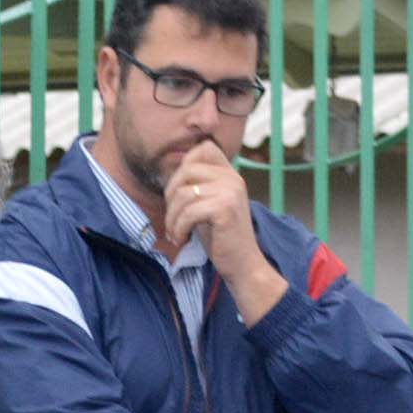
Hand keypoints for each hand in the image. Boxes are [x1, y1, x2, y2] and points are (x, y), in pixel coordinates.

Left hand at [161, 142, 283, 318]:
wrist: (243, 265)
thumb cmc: (221, 237)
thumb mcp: (208, 205)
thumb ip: (196, 186)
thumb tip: (169, 173)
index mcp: (230, 174)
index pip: (203, 148)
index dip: (184, 165)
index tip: (179, 194)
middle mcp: (233, 178)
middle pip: (186, 170)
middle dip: (170, 196)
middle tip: (172, 219)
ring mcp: (230, 191)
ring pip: (183, 194)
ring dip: (172, 218)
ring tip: (176, 234)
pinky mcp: (225, 209)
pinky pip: (188, 212)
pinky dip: (179, 228)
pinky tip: (182, 239)